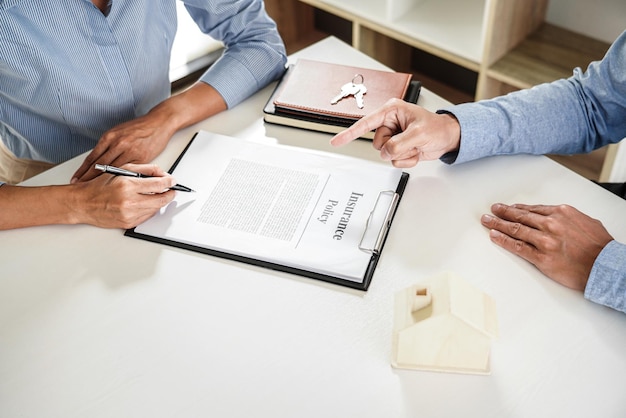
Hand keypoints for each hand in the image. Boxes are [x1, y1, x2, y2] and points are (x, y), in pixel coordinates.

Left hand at [72, 82, 227, 182]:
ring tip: (94, 190)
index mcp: (110, 137)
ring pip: (113, 170)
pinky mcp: (141, 158)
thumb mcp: (120, 132)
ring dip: (102, 181)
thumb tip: (98, 159)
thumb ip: (109, 145)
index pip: (92, 157)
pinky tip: (117, 186)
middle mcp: (118, 143)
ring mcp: (130, 151)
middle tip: (80, 187)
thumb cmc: (140, 128)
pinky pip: (129, 171)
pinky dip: (122, 179)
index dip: (83, 170)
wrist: (159, 123)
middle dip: (88, 178)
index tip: (76, 178)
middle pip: (99, 165)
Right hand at [74, 163, 176, 228]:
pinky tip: (145, 203)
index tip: (173, 181)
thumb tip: (161, 174)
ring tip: (158, 195)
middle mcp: (129, 201)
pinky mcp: (128, 223)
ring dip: (160, 202)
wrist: (83, 203)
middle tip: (171, 190)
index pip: (158, 185)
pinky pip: (147, 217)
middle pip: (161, 199)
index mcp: (128, 185)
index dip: (169, 183)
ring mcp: (129, 214)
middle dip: (169, 194)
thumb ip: (143, 169)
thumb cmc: (99, 186)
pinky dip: (150, 210)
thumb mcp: (120, 170)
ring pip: (155, 209)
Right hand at [330, 98, 460, 167]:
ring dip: (402, 153)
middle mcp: (389, 123)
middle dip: (395, 146)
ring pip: (385, 154)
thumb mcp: (419, 133)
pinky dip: (407, 159)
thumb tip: (386, 152)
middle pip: (378, 143)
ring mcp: (393, 137)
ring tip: (415, 145)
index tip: (336, 141)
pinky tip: (416, 151)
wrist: (448, 138)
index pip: (366, 123)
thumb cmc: (437, 127)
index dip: (350, 133)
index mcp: (391, 111)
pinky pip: (394, 160)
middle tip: (411, 140)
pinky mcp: (397, 148)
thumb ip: (399, 143)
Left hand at [481, 203, 612, 290]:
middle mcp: (551, 224)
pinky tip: (494, 236)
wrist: (607, 266)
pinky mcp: (542, 257)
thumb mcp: (586, 222)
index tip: (508, 208)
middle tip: (493, 210)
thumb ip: (567, 218)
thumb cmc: (600, 247)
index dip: (517, 209)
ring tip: (487, 221)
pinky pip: (517, 247)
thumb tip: (556, 216)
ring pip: (515, 229)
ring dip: (498, 224)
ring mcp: (545, 241)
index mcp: (562, 213)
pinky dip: (503, 240)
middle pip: (520, 217)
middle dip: (503, 213)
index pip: (533, 209)